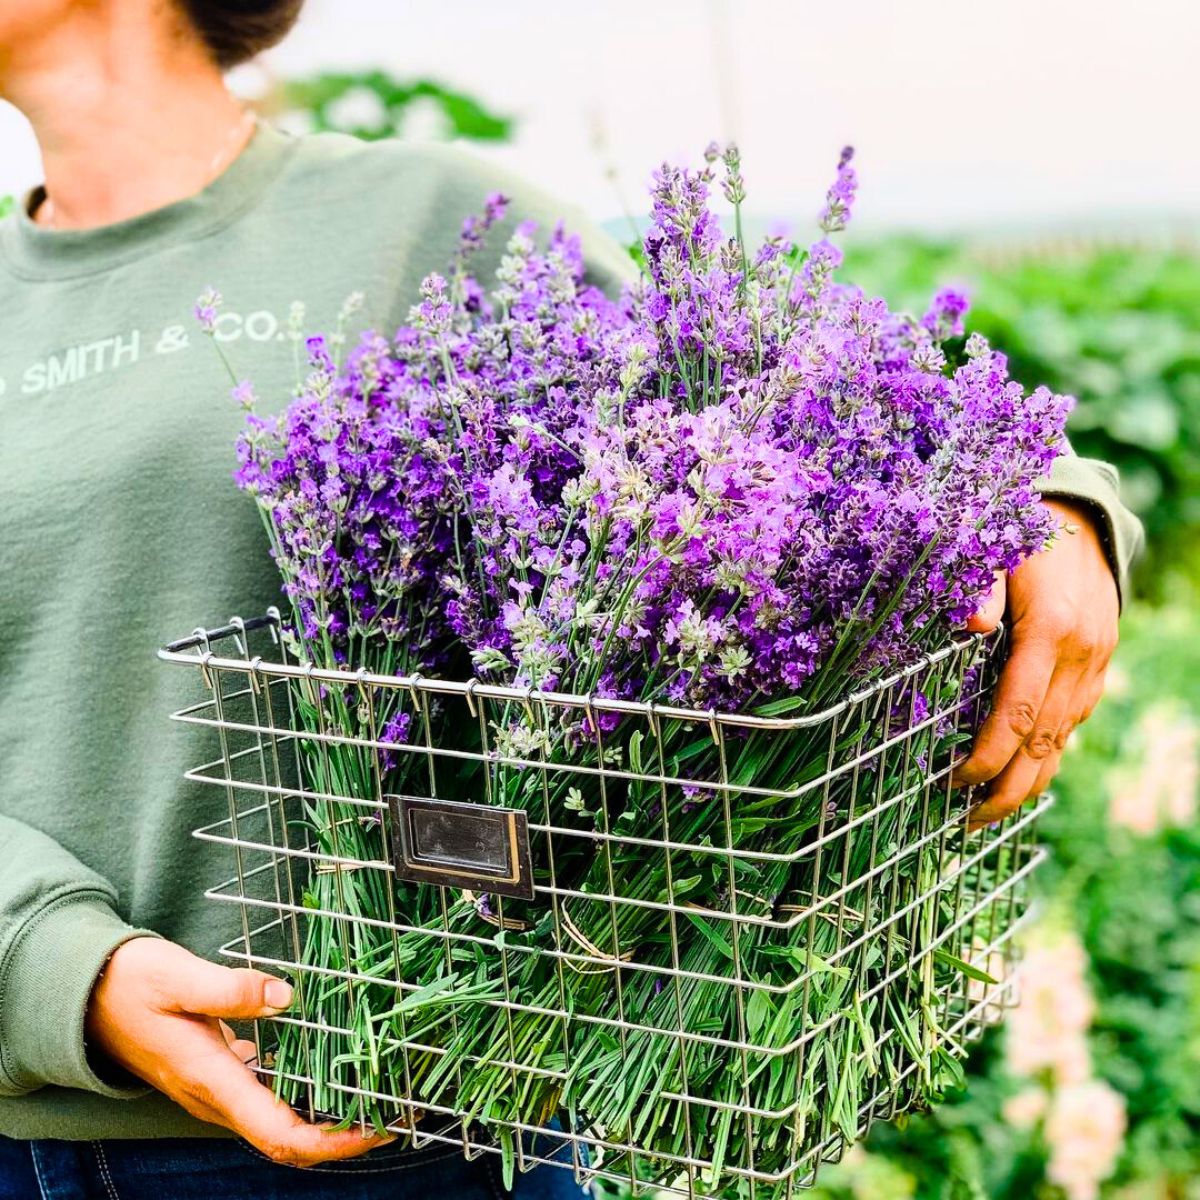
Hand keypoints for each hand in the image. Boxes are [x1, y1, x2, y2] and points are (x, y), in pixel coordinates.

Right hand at [87, 937, 393, 1166]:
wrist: (87, 995)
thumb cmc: (132, 984)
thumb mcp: (180, 976)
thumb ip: (232, 989)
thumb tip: (286, 996)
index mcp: (210, 1079)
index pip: (277, 1133)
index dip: (330, 1141)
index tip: (372, 1130)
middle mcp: (214, 1096)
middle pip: (284, 1139)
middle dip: (340, 1136)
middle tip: (389, 1114)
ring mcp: (214, 1089)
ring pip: (276, 1121)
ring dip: (325, 1117)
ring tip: (372, 1091)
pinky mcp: (216, 1073)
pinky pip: (265, 1098)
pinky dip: (302, 1093)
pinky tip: (330, 1067)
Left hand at [954, 499, 1118, 829]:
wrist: (1081, 515)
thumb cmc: (1020, 532)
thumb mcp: (993, 549)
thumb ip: (978, 588)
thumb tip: (971, 625)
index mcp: (1053, 630)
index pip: (1018, 711)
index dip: (988, 755)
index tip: (955, 783)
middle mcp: (1081, 655)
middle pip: (1045, 740)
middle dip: (1007, 788)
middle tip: (968, 823)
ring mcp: (1095, 663)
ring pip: (1064, 738)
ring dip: (1029, 781)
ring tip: (989, 813)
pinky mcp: (1097, 665)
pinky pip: (1073, 720)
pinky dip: (1049, 753)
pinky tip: (1023, 774)